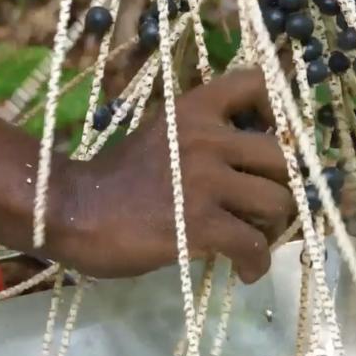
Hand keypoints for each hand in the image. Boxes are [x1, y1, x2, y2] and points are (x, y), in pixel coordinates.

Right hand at [51, 69, 294, 282]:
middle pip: (282, 157)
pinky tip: (244, 271)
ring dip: (271, 227)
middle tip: (262, 209)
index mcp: (194, 109)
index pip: (257, 83)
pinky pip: (253, 245)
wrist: (72, 211)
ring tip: (251, 239)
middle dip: (281, 187)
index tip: (272, 138)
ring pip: (278, 202)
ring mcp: (205, 181)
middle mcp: (207, 137)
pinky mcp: (200, 225)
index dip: (278, 111)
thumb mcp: (161, 136)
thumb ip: (202, 138)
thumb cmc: (116, 180)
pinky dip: (256, 262)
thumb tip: (252, 165)